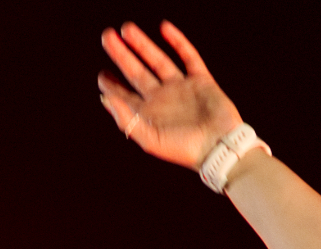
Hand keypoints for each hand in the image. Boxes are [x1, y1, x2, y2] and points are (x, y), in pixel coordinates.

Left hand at [96, 21, 241, 169]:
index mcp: (147, 114)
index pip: (123, 95)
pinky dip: (177, 41)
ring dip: (142, 44)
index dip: (111, 84)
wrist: (218, 147)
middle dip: (121, 54)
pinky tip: (164, 28)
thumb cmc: (183, 149)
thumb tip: (105, 98)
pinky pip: (188, 56)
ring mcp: (180, 87)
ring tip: (126, 29)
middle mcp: (161, 98)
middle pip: (136, 71)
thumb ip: (126, 119)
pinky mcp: (200, 80)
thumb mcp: (149, 139)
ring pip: (157, 60)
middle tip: (107, 37)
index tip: (102, 74)